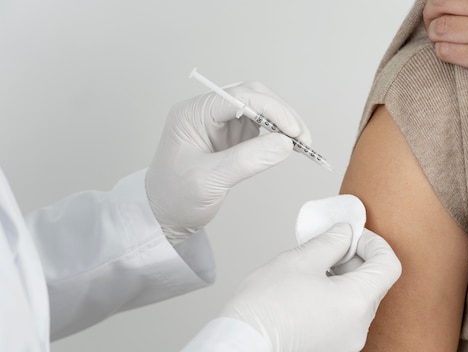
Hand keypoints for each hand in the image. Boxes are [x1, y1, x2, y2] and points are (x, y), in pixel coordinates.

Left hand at [146, 82, 310, 241]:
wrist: (163, 215)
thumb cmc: (175, 197)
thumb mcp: (210, 180)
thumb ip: (247, 160)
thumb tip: (285, 144)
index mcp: (194, 113)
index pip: (239, 97)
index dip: (271, 109)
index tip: (294, 131)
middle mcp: (207, 111)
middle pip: (253, 95)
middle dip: (281, 113)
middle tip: (303, 138)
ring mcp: (220, 122)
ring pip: (260, 108)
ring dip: (283, 122)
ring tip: (301, 144)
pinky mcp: (230, 136)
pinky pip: (260, 126)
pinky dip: (277, 134)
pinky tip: (288, 146)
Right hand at [220, 224, 401, 351]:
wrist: (241, 345)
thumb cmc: (265, 307)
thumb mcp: (300, 260)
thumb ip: (330, 242)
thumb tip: (345, 233)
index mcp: (357, 302)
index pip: (389, 265)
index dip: (373, 243)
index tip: (350, 236)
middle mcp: (359, 327)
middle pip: (373, 284)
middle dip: (354, 260)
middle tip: (327, 248)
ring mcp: (346, 342)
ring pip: (357, 302)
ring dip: (342, 280)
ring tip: (311, 272)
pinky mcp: (331, 349)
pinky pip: (343, 319)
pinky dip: (333, 301)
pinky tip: (306, 294)